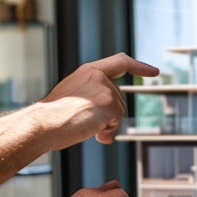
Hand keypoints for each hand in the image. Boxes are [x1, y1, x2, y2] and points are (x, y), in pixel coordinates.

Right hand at [40, 53, 158, 147]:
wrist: (42, 124)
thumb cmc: (52, 117)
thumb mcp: (72, 97)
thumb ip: (91, 98)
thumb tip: (110, 122)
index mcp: (88, 71)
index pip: (120, 62)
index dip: (139, 67)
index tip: (154, 72)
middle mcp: (98, 76)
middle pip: (120, 100)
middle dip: (109, 117)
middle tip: (85, 124)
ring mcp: (104, 89)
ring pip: (119, 113)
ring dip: (106, 126)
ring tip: (83, 127)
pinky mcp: (108, 104)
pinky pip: (116, 124)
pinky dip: (106, 133)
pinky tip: (91, 133)